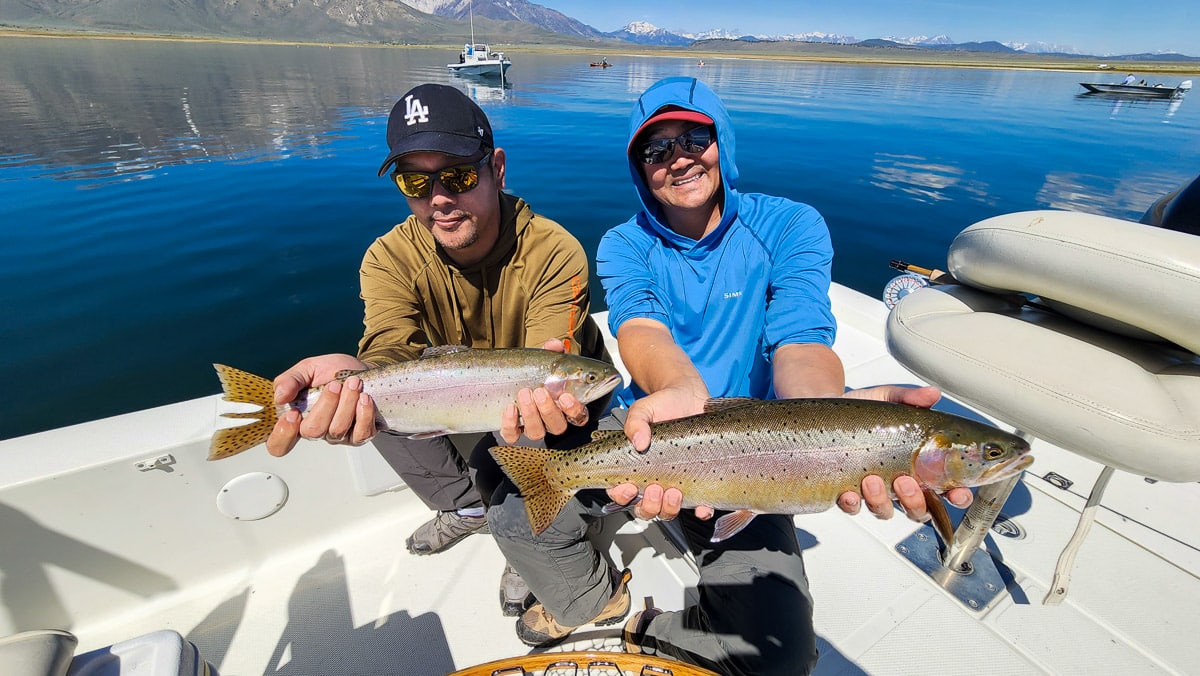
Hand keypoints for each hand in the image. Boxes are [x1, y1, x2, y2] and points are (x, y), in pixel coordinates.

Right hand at [266, 353, 378, 456]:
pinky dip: (364, 414)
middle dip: (326, 404)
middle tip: (335, 384)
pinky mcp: (359, 435)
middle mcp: (316, 431)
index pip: (280, 443)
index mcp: (297, 418)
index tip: (293, 414)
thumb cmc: (333, 371)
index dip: (283, 434)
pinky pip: (361, 434)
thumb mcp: (308, 368)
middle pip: (313, 432)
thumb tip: (279, 397)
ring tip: (354, 383)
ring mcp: (338, 435)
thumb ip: (290, 380)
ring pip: (338, 430)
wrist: (363, 370)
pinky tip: (364, 398)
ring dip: (347, 403)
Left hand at [500, 339, 588, 442]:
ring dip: (531, 414)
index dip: (575, 410)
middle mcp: (550, 419)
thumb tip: (555, 345)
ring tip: (524, 393)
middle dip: (549, 410)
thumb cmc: (533, 371)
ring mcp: (531, 425)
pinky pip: (512, 435)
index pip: (579, 416)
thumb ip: (553, 351)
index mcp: (564, 405)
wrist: (507, 377)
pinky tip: (509, 407)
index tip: (566, 396)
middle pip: (558, 426)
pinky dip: (510, 423)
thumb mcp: (545, 360)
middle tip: (540, 391)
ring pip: (536, 432)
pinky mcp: (512, 430)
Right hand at [605, 385, 714, 521]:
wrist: (692, 396)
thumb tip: (639, 442)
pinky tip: (702, 506)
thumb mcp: (644, 408)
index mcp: (635, 466)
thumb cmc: (665, 404)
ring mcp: (676, 481)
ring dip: (669, 509)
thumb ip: (635, 421)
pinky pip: (699, 505)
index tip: (629, 487)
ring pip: (667, 511)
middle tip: (656, 489)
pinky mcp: (698, 481)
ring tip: (675, 492)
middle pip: (644, 508)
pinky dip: (701, 511)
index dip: (621, 496)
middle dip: (648, 506)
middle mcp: (654, 478)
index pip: (621, 491)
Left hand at [836, 385, 972, 518]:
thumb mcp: (886, 400)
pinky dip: (852, 504)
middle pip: (917, 508)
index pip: (945, 487)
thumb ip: (910, 399)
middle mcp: (896, 482)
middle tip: (905, 481)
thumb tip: (931, 394)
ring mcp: (871, 491)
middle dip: (915, 501)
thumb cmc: (859, 412)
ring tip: (872, 480)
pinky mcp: (844, 493)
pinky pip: (851, 508)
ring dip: (881, 501)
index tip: (957, 493)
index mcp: (915, 464)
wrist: (821, 412)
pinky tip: (848, 493)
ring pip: (885, 511)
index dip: (957, 495)